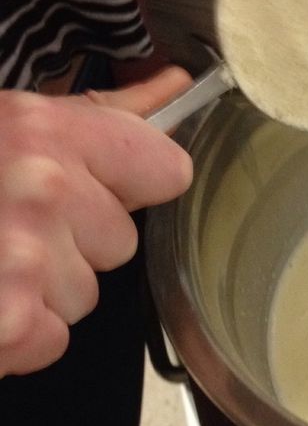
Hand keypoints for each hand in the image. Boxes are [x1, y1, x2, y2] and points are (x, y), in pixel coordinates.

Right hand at [0, 67, 193, 377]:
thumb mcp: (7, 123)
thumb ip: (97, 113)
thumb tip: (172, 84)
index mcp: (46, 131)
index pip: (165, 170)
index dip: (125, 183)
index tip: (82, 184)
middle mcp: (44, 191)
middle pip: (121, 240)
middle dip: (71, 242)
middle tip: (1, 226)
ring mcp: (25, 261)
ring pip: (86, 295)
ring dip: (39, 290)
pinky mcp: (9, 325)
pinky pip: (51, 341)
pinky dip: (15, 338)